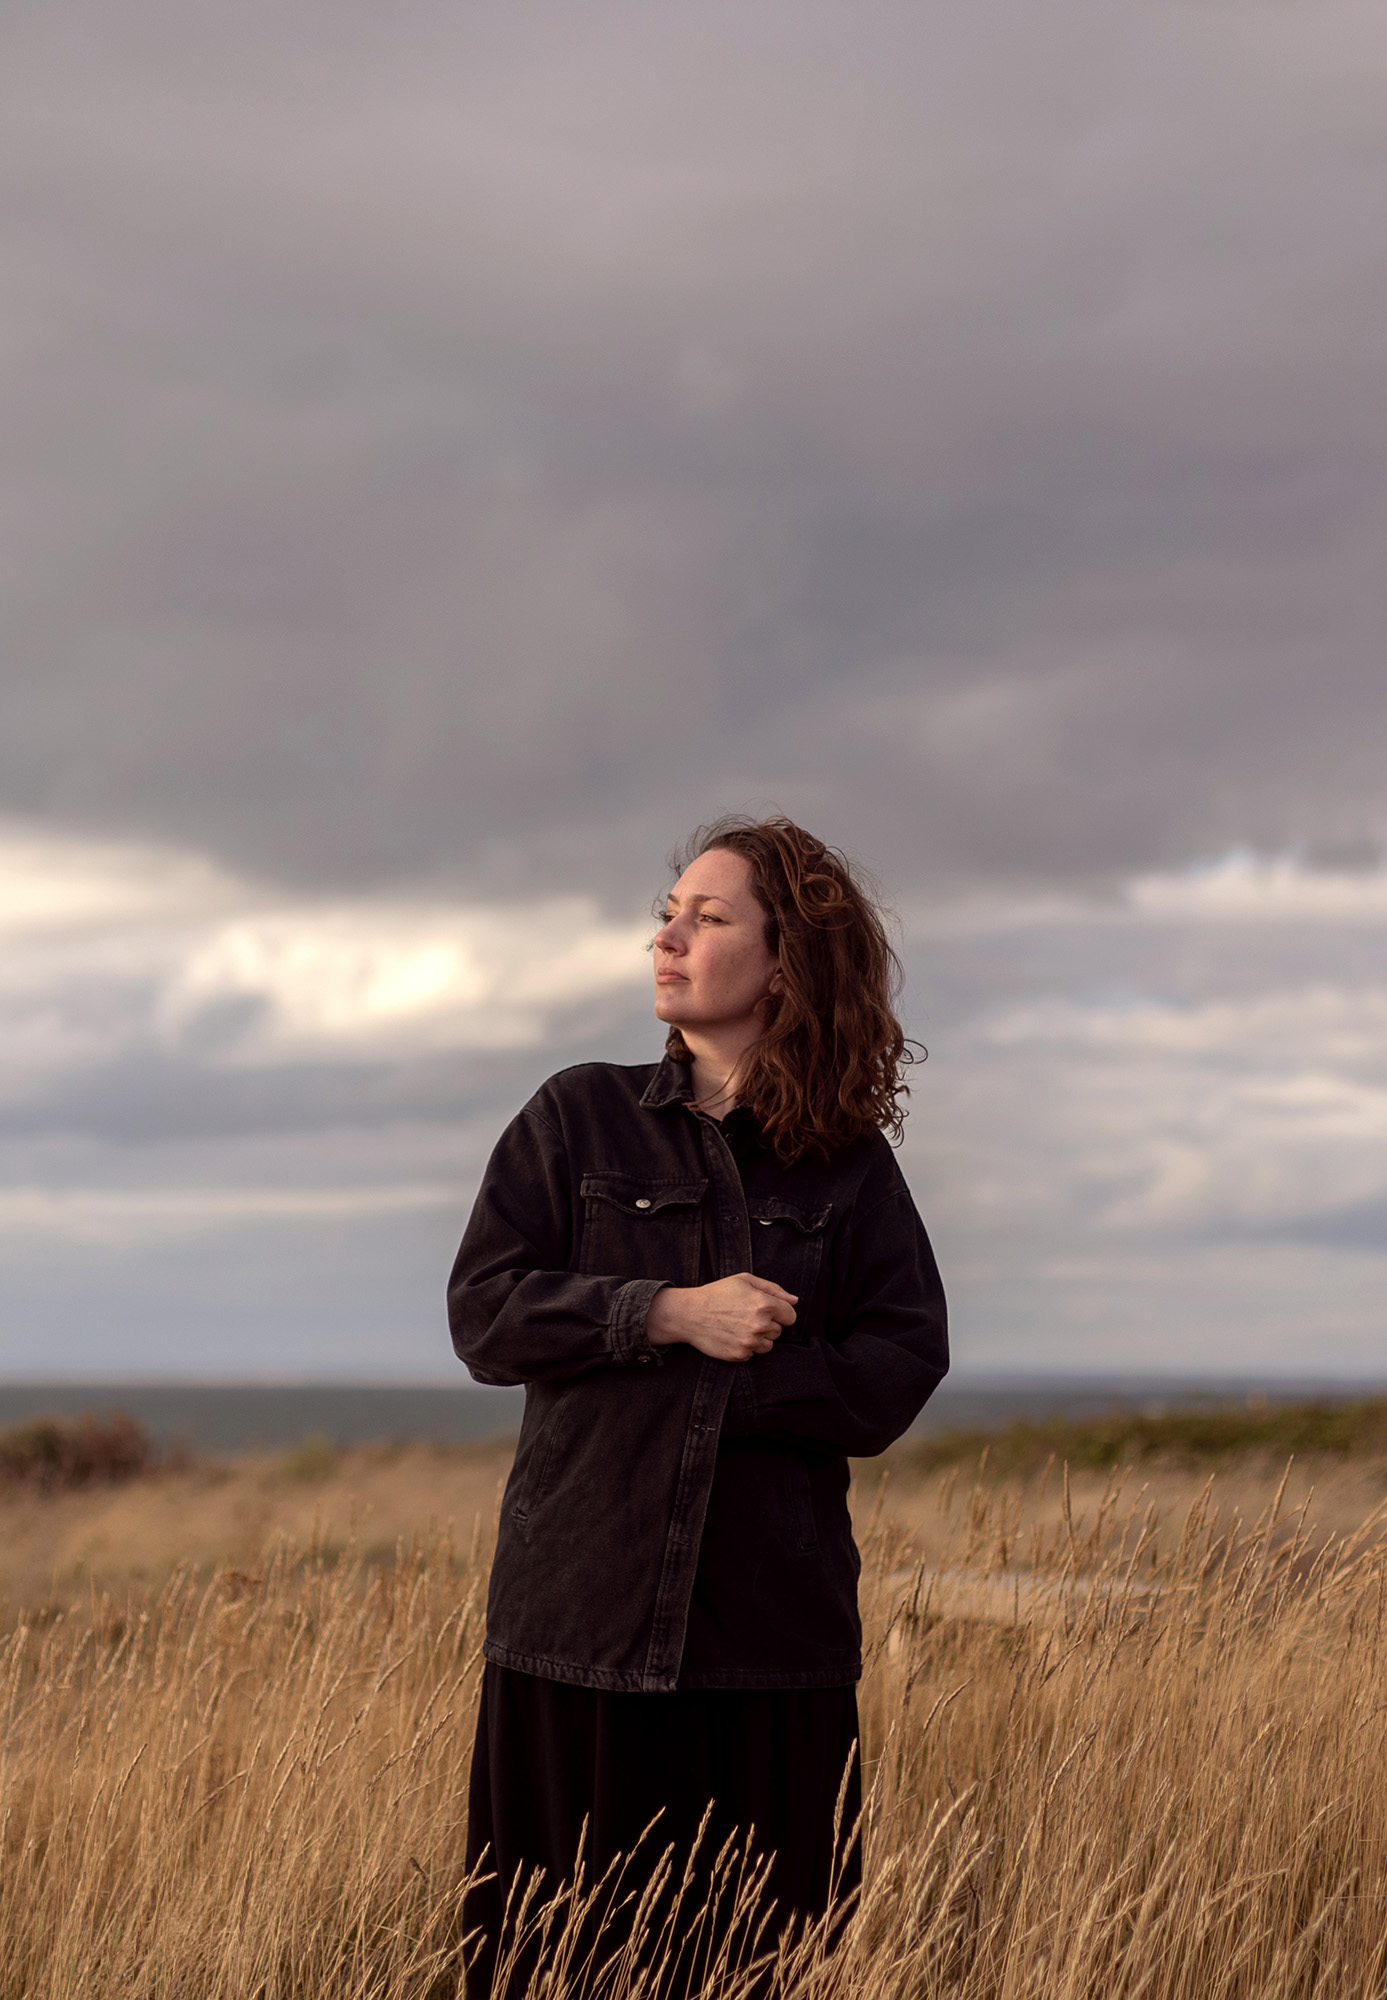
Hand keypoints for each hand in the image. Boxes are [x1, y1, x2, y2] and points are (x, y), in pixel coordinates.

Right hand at [645, 1273, 796, 1362]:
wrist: (690, 1313)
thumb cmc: (717, 1293)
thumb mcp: (745, 1280)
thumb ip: (774, 1289)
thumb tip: (795, 1300)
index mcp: (765, 1304)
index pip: (791, 1316)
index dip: (780, 1312)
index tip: (767, 1310)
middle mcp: (760, 1325)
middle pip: (778, 1331)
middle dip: (767, 1324)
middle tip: (746, 1316)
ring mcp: (750, 1342)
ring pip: (768, 1345)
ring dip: (758, 1338)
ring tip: (739, 1326)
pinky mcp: (740, 1355)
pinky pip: (753, 1354)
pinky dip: (745, 1347)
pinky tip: (732, 1335)